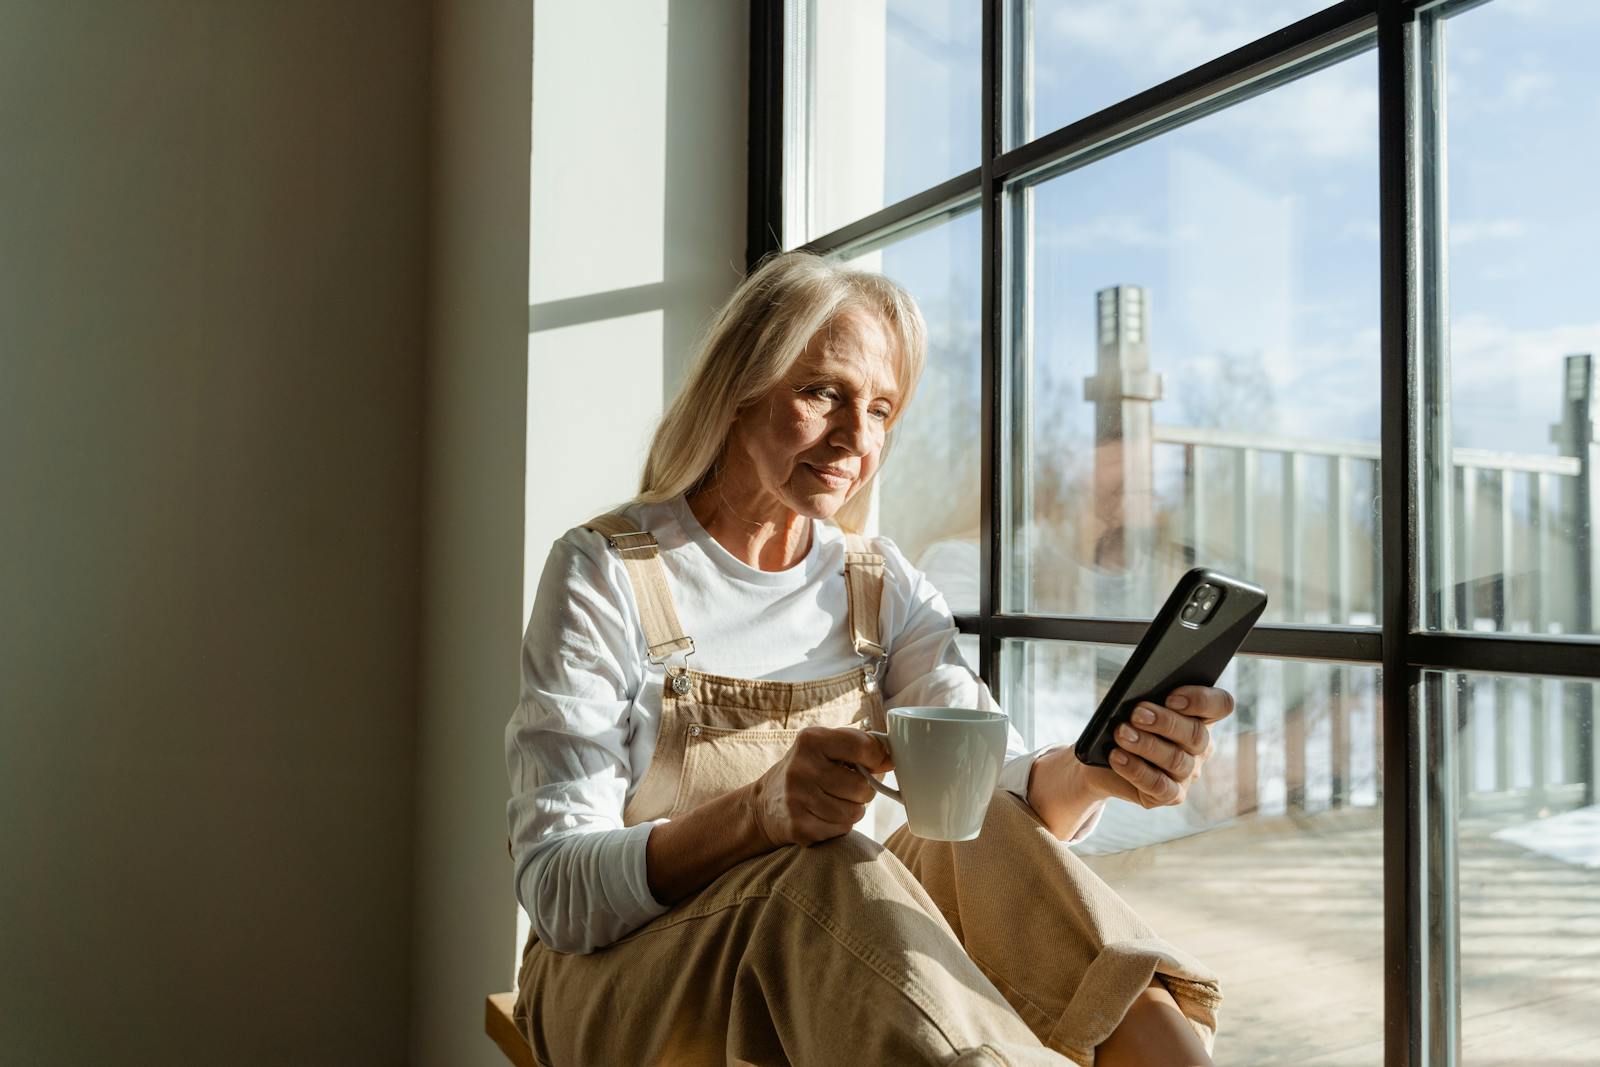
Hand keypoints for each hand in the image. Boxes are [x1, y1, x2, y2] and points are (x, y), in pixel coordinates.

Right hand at [743, 726, 890, 846]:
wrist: (764, 803)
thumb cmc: (807, 769)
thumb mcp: (824, 745)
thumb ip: (858, 744)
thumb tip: (891, 758)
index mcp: (811, 740)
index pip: (863, 747)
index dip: (878, 758)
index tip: (877, 763)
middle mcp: (802, 768)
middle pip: (862, 786)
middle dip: (864, 790)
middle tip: (850, 787)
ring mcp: (798, 799)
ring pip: (854, 812)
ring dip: (852, 809)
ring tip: (836, 802)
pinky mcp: (799, 826)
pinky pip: (841, 830)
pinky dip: (839, 825)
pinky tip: (824, 815)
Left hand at [1085, 684, 1233, 809]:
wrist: (1101, 758)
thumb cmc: (1124, 721)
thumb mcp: (1134, 704)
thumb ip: (1147, 696)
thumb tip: (1142, 697)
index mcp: (1200, 716)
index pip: (1220, 705)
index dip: (1201, 700)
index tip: (1171, 696)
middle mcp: (1200, 746)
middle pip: (1196, 734)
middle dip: (1165, 722)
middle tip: (1136, 714)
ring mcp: (1189, 773)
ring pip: (1176, 760)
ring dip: (1146, 745)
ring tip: (1121, 733)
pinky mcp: (1172, 795)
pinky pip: (1160, 786)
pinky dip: (1136, 770)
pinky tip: (1117, 757)